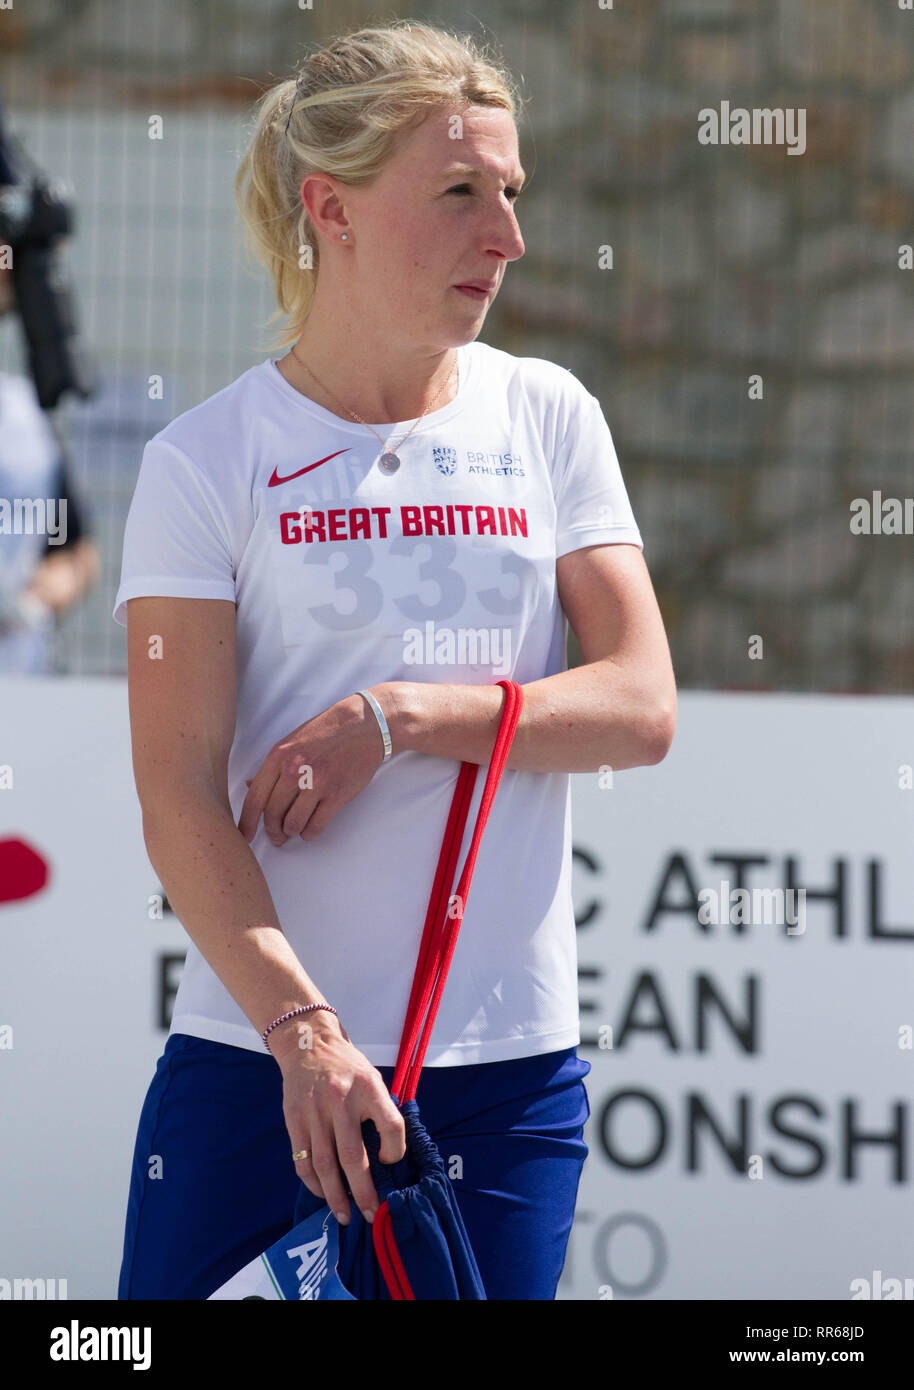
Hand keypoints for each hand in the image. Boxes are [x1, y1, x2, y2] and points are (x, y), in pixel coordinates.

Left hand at [238, 686, 393, 844]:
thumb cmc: (326, 732)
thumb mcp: (292, 742)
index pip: (255, 797)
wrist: (363, 726)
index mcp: (279, 756)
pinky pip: (316, 826)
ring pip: (293, 824)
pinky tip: (310, 828)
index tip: (245, 835)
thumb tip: (250, 787)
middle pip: (272, 814)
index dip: (247, 822)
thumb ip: (273, 767)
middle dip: (273, 831)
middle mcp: (295, 770)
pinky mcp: (337, 795)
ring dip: (292, 832)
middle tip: (277, 836)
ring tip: (295, 830)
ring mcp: (317, 783)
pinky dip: (310, 833)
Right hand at [272, 1013, 405, 1224]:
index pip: (391, 1123)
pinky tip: (323, 1194)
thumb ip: (380, 1110)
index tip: (391, 1162)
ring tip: (345, 1216)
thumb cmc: (347, 1067)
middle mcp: (341, 1100)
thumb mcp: (372, 1078)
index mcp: (368, 1087)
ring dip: (336, 1195)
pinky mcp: (294, 1120)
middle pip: (354, 1155)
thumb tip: (390, 1155)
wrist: (308, 1044)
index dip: (395, 1148)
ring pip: (325, 1164)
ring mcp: (314, 1112)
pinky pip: (303, 1160)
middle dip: (364, 1190)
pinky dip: (313, 1183)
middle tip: (372, 1214)